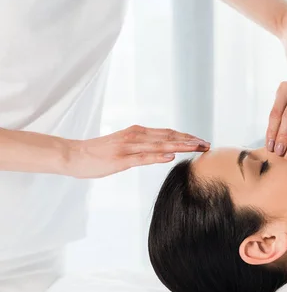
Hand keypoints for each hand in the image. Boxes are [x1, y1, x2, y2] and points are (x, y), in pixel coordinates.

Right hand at [66, 125, 209, 177]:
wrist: (73, 155)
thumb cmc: (99, 153)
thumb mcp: (125, 146)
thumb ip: (143, 146)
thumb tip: (164, 150)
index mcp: (137, 133)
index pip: (168, 133)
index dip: (187, 136)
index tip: (202, 141)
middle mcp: (135, 136)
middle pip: (168, 136)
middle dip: (190, 140)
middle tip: (208, 144)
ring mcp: (128, 147)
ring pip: (160, 144)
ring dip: (180, 145)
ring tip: (197, 147)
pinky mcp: (121, 159)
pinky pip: (142, 157)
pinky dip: (158, 155)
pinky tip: (171, 155)